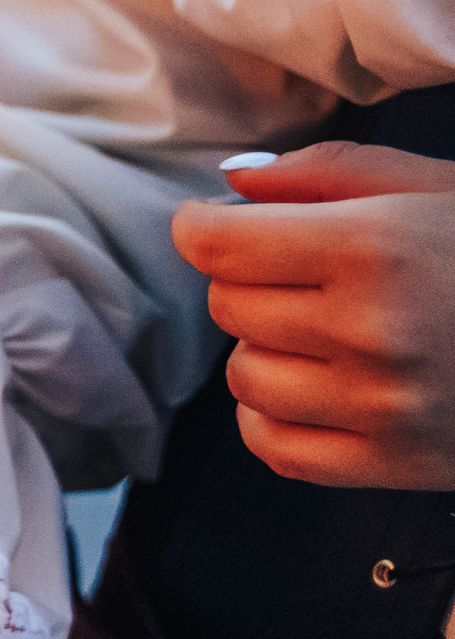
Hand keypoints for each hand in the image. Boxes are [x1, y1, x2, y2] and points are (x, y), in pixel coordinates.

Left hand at [172, 143, 454, 488]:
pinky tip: (321, 385)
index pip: (215, 245)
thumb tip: (231, 185)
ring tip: (332, 331)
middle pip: (229, 305)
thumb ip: (324, 174)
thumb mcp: (434, 186)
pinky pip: (270, 443)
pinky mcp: (389, 464)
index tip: (220, 226)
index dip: (206, 228)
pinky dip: (276, 414)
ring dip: (268, 349)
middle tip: (313, 275)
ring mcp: (378, 405)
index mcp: (373, 248)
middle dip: (254, 282)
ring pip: (243, 374)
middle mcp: (370, 330)